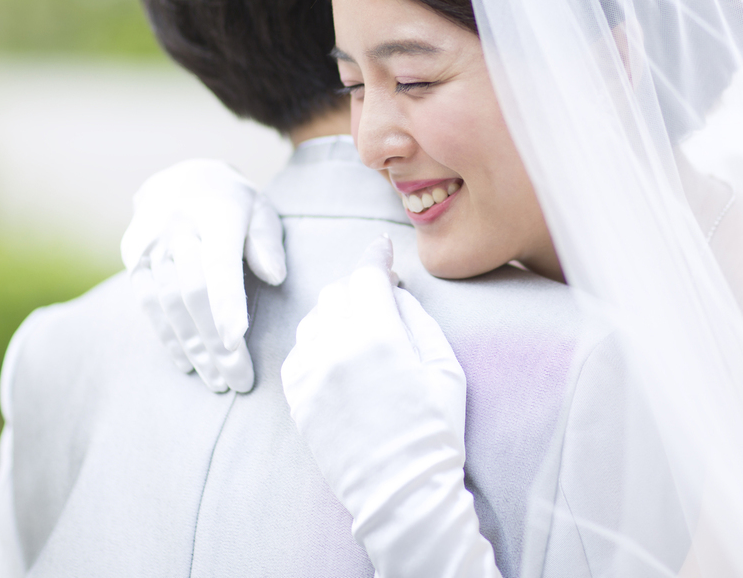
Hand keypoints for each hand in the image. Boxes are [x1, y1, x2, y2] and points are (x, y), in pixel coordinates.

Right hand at [120, 159, 286, 392]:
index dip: (227, 302)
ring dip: (194, 348)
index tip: (236, 339)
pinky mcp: (133, 259)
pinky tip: (187, 364)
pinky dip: (169, 338)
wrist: (180, 178)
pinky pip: (148, 305)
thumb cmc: (233, 203)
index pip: (218, 263)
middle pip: (194, 293)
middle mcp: (176, 228)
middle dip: (216, 342)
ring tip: (218, 381)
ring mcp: (150, 244)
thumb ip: (267, 242)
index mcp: (215, 213)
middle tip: (239, 380)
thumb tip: (276, 277)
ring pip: (169, 305)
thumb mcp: (260, 210)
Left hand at [282, 236, 501, 577]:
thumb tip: (395, 292)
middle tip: (381, 298)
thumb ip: (417, 319)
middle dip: (360, 288)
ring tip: (362, 333)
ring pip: (315, 319)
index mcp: (378, 336)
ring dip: (338, 315)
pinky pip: (300, 352)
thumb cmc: (435, 431)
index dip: (376, 256)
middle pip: (338, 292)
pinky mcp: (297, 398)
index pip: (368, 275)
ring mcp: (310, 375)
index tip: (381, 248)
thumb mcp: (445, 367)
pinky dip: (318, 345)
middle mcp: (335, 348)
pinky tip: (340, 358)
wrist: (402, 493)